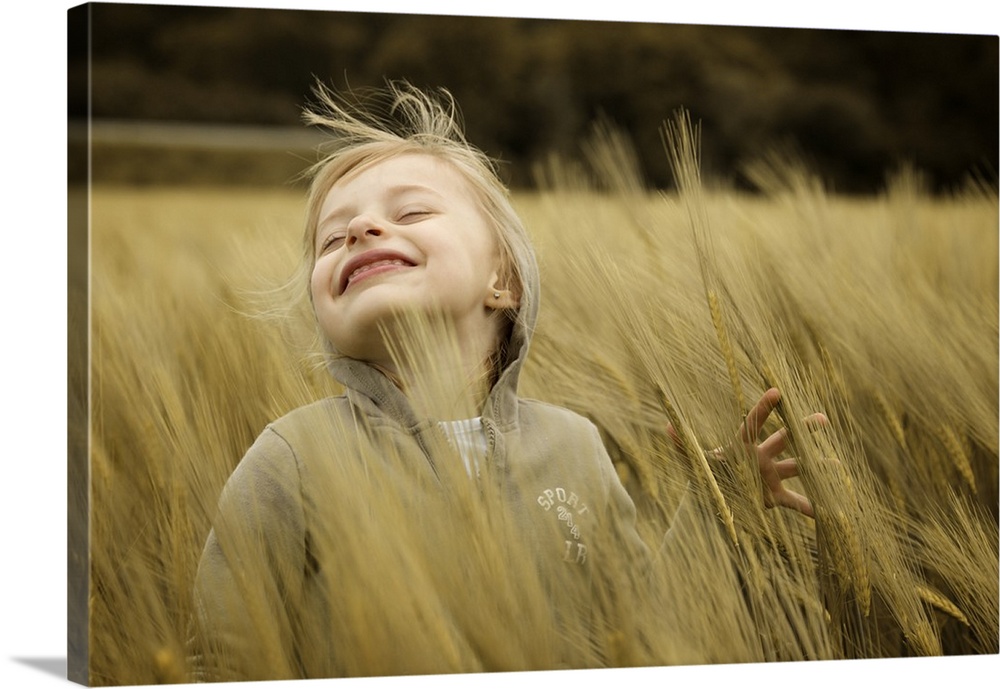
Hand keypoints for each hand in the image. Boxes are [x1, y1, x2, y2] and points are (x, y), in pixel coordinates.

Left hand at [667, 388, 827, 518]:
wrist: (712, 501)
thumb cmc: (706, 475)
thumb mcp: (694, 461)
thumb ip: (683, 445)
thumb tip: (665, 426)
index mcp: (743, 446)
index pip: (755, 422)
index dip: (764, 408)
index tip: (776, 392)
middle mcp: (761, 458)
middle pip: (785, 439)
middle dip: (802, 429)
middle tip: (821, 418)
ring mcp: (770, 477)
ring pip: (798, 468)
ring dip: (817, 466)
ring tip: (836, 464)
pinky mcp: (774, 498)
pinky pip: (797, 503)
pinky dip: (812, 508)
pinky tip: (831, 513)